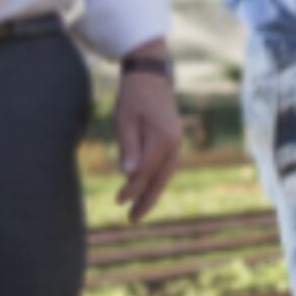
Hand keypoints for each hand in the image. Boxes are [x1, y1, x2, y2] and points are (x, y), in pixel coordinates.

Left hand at [112, 42, 184, 223]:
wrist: (151, 76)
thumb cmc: (134, 96)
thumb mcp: (125, 120)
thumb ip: (129, 148)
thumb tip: (129, 175)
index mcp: (162, 139)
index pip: (145, 172)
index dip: (132, 189)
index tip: (118, 201)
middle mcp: (174, 144)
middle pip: (160, 179)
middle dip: (146, 200)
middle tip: (133, 219)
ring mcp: (176, 142)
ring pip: (165, 175)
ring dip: (152, 193)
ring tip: (139, 210)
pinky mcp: (173, 140)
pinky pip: (166, 166)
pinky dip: (156, 179)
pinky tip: (145, 189)